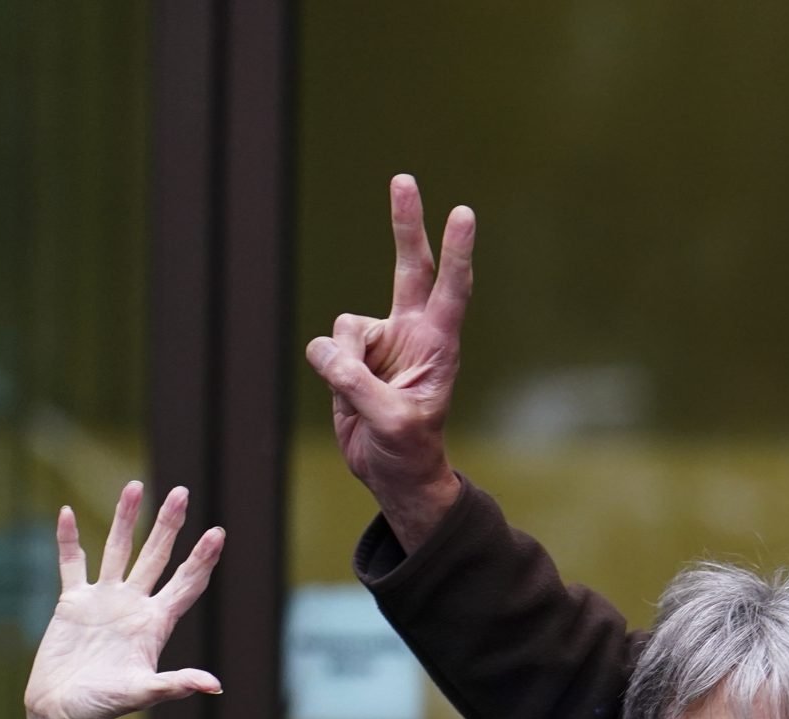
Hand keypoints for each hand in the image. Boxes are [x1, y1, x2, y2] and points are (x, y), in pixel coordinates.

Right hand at [24, 482, 223, 718]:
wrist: (64, 711)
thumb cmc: (104, 706)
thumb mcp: (142, 693)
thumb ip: (175, 685)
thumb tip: (214, 686)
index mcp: (156, 624)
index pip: (186, 583)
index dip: (202, 559)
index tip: (218, 532)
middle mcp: (134, 606)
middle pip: (157, 556)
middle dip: (169, 525)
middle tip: (182, 491)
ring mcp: (104, 602)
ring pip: (117, 550)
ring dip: (124, 519)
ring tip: (135, 486)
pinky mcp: (72, 604)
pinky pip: (70, 564)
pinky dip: (68, 540)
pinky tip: (65, 512)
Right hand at [304, 173, 472, 549]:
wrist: (391, 470)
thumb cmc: (409, 450)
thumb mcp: (393, 423)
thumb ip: (360, 386)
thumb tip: (329, 352)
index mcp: (439, 345)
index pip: (451, 289)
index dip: (456, 252)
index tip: (463, 213)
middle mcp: (411, 332)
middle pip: (408, 266)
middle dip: (405, 223)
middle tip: (404, 178)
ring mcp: (380, 340)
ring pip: (345, 326)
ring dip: (344, 360)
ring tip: (363, 396)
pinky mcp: (350, 353)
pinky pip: (325, 347)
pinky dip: (329, 369)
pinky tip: (347, 391)